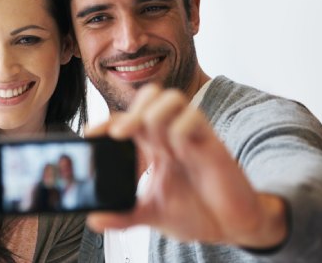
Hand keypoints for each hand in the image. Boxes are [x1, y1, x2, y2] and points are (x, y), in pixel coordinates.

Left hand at [86, 84, 286, 248]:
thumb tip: (94, 220)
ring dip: (155, 117)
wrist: (231, 227)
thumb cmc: (197, 212)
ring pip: (171, 98)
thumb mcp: (152, 215)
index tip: (90, 134)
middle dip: (132, 110)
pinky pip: (194, 118)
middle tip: (120, 135)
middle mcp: (170, 136)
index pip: (126, 121)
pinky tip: (178, 152)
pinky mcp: (211, 143)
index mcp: (153, 148)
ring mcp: (191, 137)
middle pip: (149, 96)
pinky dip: (179, 131)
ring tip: (153, 145)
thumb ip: (124, 216)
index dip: (106, 122)